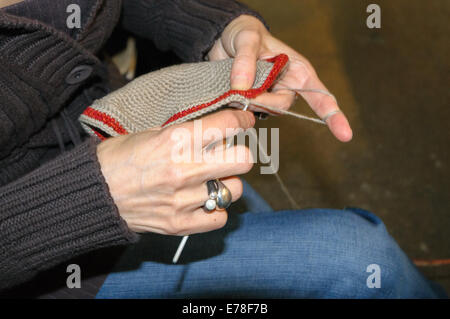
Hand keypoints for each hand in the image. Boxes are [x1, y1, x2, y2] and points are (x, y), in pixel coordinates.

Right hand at [97, 110, 254, 234]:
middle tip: (228, 155)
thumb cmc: (118, 158)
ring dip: (226, 183)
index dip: (242, 121)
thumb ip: (186, 133)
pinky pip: (220, 218)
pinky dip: (215, 210)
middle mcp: (184, 169)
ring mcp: (183, 199)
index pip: (228, 126)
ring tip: (210, 181)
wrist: (94, 193)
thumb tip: (215, 129)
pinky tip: (202, 202)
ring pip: (235, 190)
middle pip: (243, 160)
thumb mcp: (151, 133)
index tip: (244, 122)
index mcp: (176, 139)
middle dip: (239, 154)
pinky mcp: (179, 224)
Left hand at [207, 15, 352, 141]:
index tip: (345, 135)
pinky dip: (237, 105)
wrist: (224, 40)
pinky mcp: (253, 102)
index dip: (333, 116)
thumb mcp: (247, 39)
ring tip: (234, 84)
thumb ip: (246, 61)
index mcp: (297, 71)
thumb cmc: (245, 34)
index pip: (320, 96)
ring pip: (263, 111)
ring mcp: (270, 96)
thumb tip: (242, 87)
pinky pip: (248, 112)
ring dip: (247, 101)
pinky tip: (230, 94)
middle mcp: (287, 86)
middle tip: (239, 90)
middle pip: (281, 106)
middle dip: (262, 101)